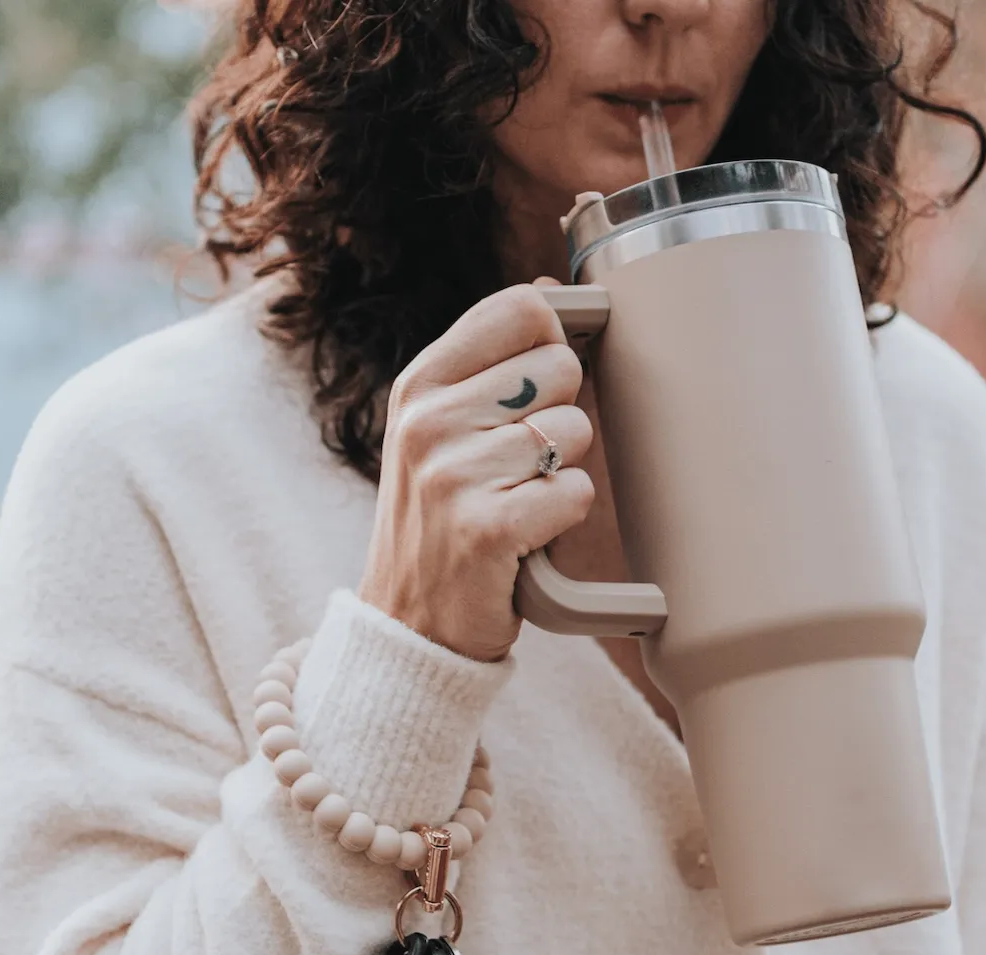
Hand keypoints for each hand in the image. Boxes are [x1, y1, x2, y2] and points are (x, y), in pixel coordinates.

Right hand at [358, 282, 594, 662]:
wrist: (409, 627)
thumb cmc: (440, 524)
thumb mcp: (436, 435)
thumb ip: (484, 369)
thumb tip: (544, 295)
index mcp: (418, 387)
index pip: (518, 311)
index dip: (550, 343)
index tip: (536, 389)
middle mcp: (428, 422)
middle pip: (558, 368)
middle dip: (558, 418)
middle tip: (517, 468)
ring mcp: (453, 475)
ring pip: (574, 431)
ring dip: (560, 474)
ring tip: (516, 503)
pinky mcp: (486, 528)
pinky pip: (576, 491)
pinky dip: (563, 518)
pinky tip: (527, 536)